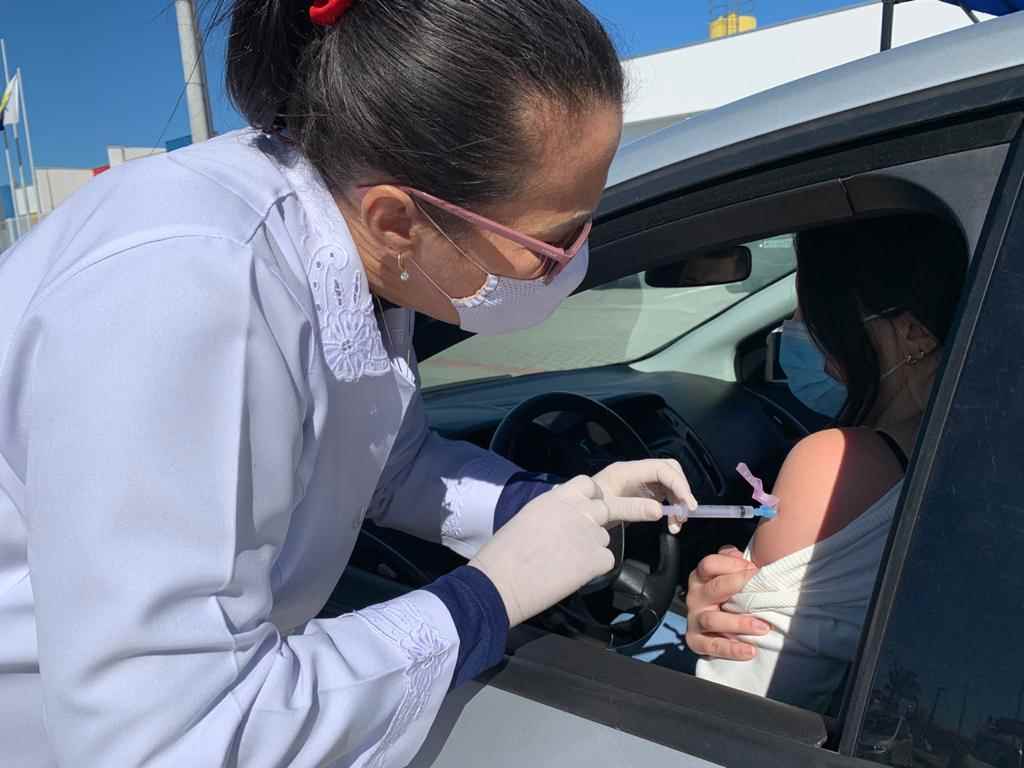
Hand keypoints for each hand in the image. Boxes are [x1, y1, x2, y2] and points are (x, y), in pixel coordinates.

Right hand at [470, 474, 665, 626]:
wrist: (501, 581)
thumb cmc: (505, 554)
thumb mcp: (529, 520)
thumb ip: (554, 515)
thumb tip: (563, 523)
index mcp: (557, 497)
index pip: (588, 485)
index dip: (596, 495)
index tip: (597, 501)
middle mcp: (578, 510)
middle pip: (613, 506)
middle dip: (635, 508)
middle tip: (655, 510)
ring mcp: (590, 533)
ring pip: (605, 539)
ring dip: (592, 550)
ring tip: (562, 564)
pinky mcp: (597, 557)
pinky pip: (606, 561)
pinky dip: (593, 569)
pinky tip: (570, 575)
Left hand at [592, 459, 697, 533]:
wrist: (576, 512)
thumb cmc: (588, 508)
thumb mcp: (609, 510)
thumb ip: (633, 509)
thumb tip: (660, 511)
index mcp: (627, 470)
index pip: (661, 468)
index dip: (678, 483)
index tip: (687, 503)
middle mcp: (637, 472)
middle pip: (670, 471)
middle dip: (682, 490)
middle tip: (686, 512)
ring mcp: (641, 481)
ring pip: (670, 484)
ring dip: (679, 502)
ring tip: (678, 524)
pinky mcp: (644, 492)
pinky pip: (665, 495)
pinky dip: (672, 508)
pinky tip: (672, 523)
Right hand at [684, 546, 769, 658]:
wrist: (719, 629)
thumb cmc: (729, 598)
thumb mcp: (730, 577)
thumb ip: (734, 562)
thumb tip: (741, 556)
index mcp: (701, 577)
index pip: (709, 564)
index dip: (732, 565)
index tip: (756, 571)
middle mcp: (695, 597)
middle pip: (714, 588)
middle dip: (739, 588)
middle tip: (763, 593)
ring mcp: (695, 620)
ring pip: (712, 619)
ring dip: (739, 623)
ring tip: (762, 627)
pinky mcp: (696, 642)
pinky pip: (711, 646)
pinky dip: (731, 650)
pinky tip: (750, 650)